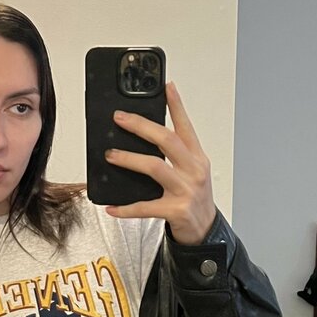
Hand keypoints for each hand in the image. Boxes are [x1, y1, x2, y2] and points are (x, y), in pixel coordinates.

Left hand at [103, 81, 216, 244]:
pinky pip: (145, 207)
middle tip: (120, 118)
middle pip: (167, 140)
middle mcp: (193, 170)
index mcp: (197, 158)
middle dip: (141, 126)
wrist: (206, 230)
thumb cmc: (194, 198)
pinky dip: (126, 208)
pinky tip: (112, 207)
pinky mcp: (175, 210)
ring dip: (129, 159)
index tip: (166, 86)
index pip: (186, 126)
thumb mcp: (193, 171)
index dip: (177, 105)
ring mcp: (185, 190)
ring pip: (154, 167)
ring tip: (111, 155)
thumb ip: (176, 153)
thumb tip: (146, 134)